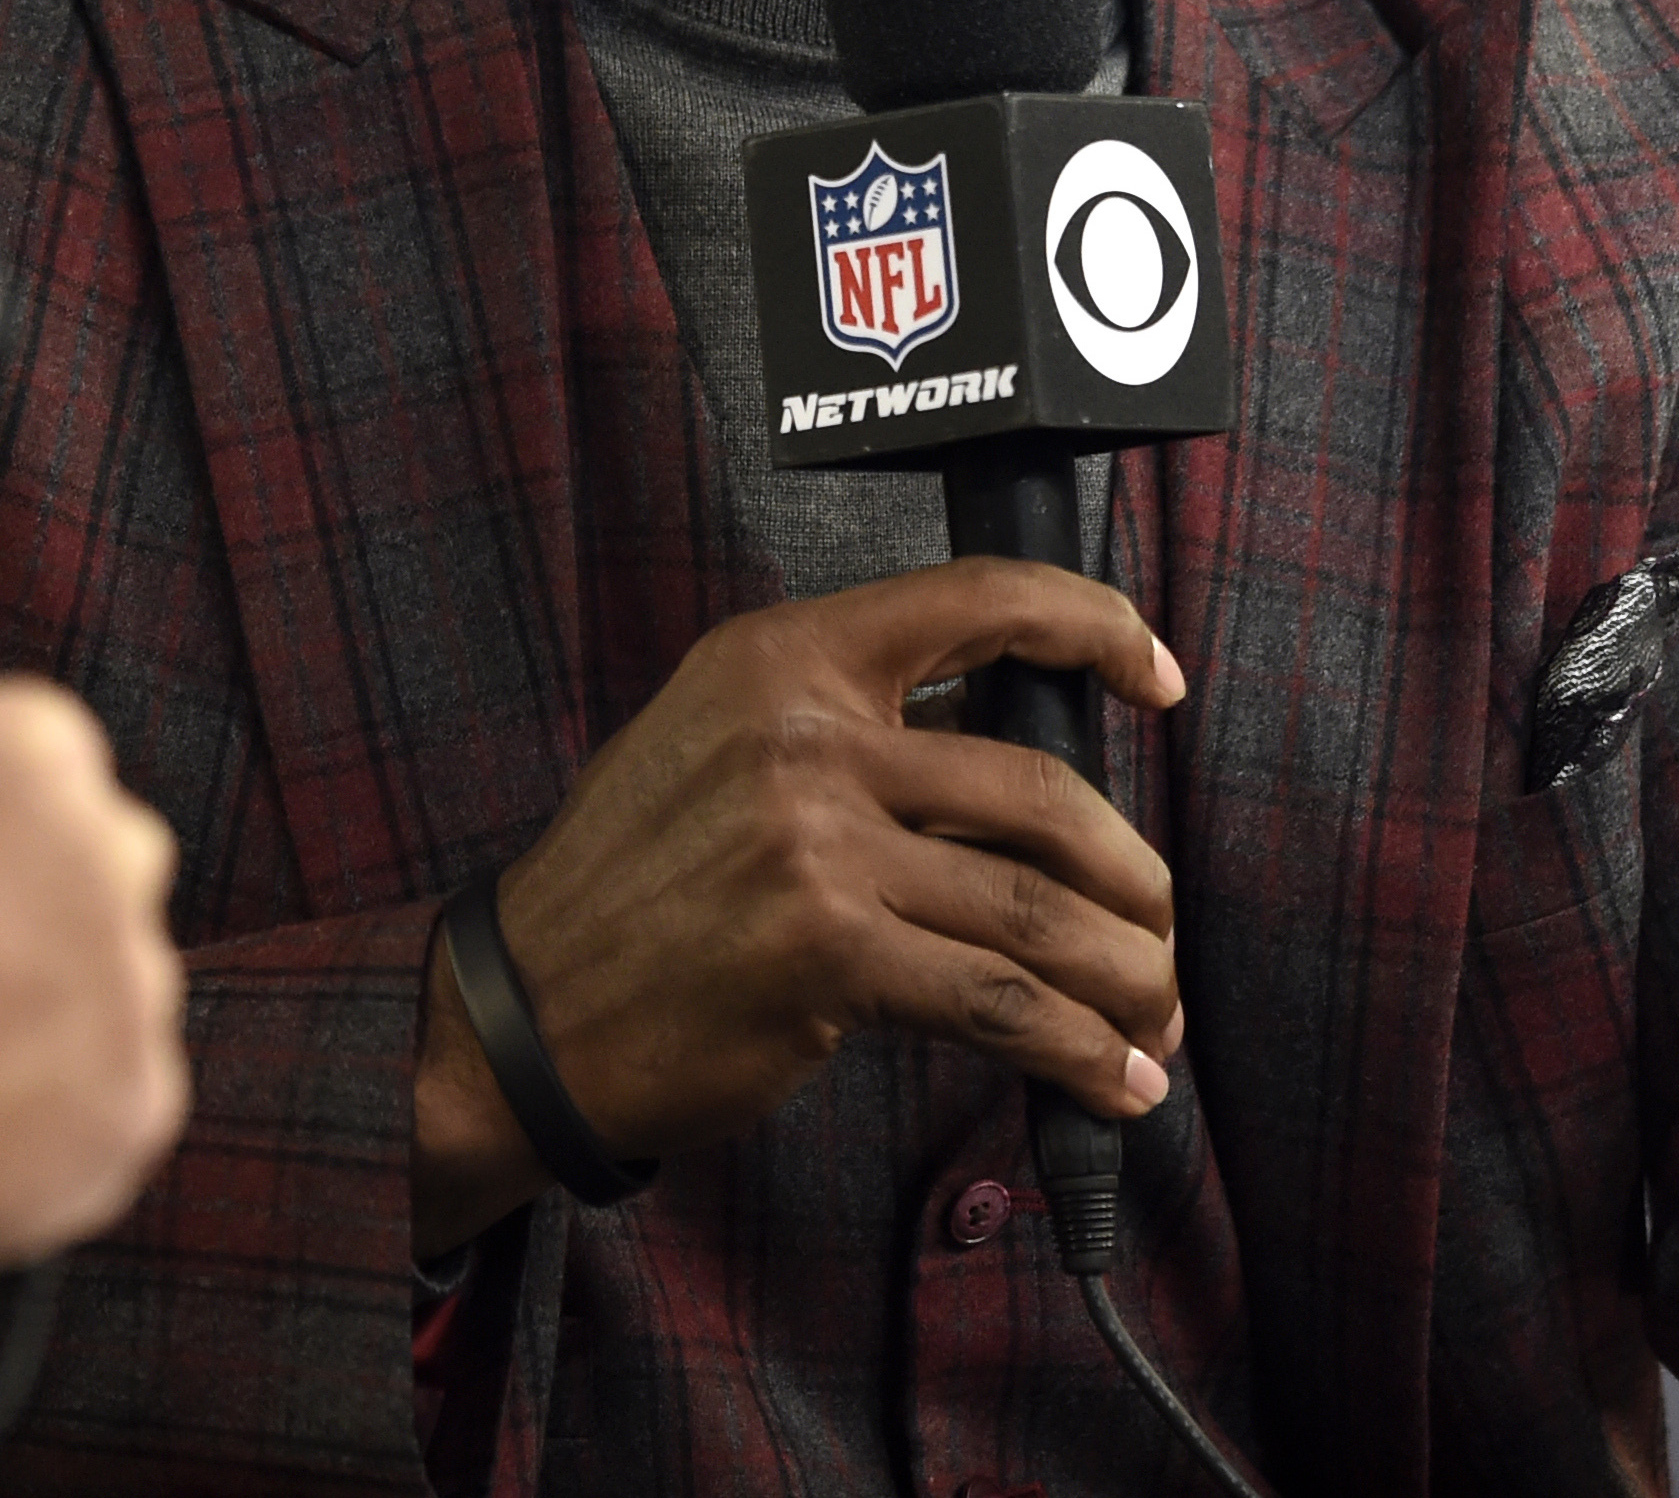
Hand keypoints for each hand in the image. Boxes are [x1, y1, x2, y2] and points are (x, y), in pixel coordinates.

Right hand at [0, 675, 189, 1274]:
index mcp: (32, 746)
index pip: (38, 747)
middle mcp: (115, 849)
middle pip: (94, 851)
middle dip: (26, 890)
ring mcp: (136, 981)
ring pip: (107, 969)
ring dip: (43, 994)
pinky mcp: (140, 1098)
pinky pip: (112, 1082)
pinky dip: (54, 1100)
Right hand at [411, 558, 1188, 1255]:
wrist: (522, 1012)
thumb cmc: (632, 882)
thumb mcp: (717, 738)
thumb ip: (847, 721)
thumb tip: (1012, 746)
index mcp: (783, 654)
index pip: (979, 600)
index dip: (1095, 630)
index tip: (1156, 676)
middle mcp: (805, 734)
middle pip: (1040, 787)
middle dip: (1132, 875)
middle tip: (1156, 922)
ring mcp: (816, 847)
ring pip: (1035, 907)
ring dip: (1125, 973)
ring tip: (1152, 1010)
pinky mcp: (827, 958)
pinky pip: (997, 1003)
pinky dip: (1076, 1050)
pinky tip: (1110, 1079)